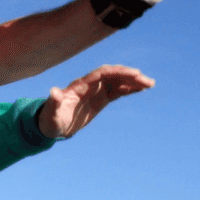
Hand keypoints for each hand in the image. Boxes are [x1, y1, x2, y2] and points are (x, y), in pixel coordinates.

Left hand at [37, 65, 154, 139]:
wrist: (51, 127)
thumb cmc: (49, 120)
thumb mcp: (50, 113)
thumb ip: (54, 102)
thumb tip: (53, 91)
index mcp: (80, 86)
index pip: (102, 73)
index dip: (118, 72)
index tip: (134, 74)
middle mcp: (89, 85)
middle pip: (113, 75)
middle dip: (130, 76)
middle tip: (148, 81)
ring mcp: (95, 92)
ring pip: (117, 82)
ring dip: (133, 82)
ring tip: (150, 84)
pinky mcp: (100, 100)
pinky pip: (117, 91)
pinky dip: (128, 89)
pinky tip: (140, 89)